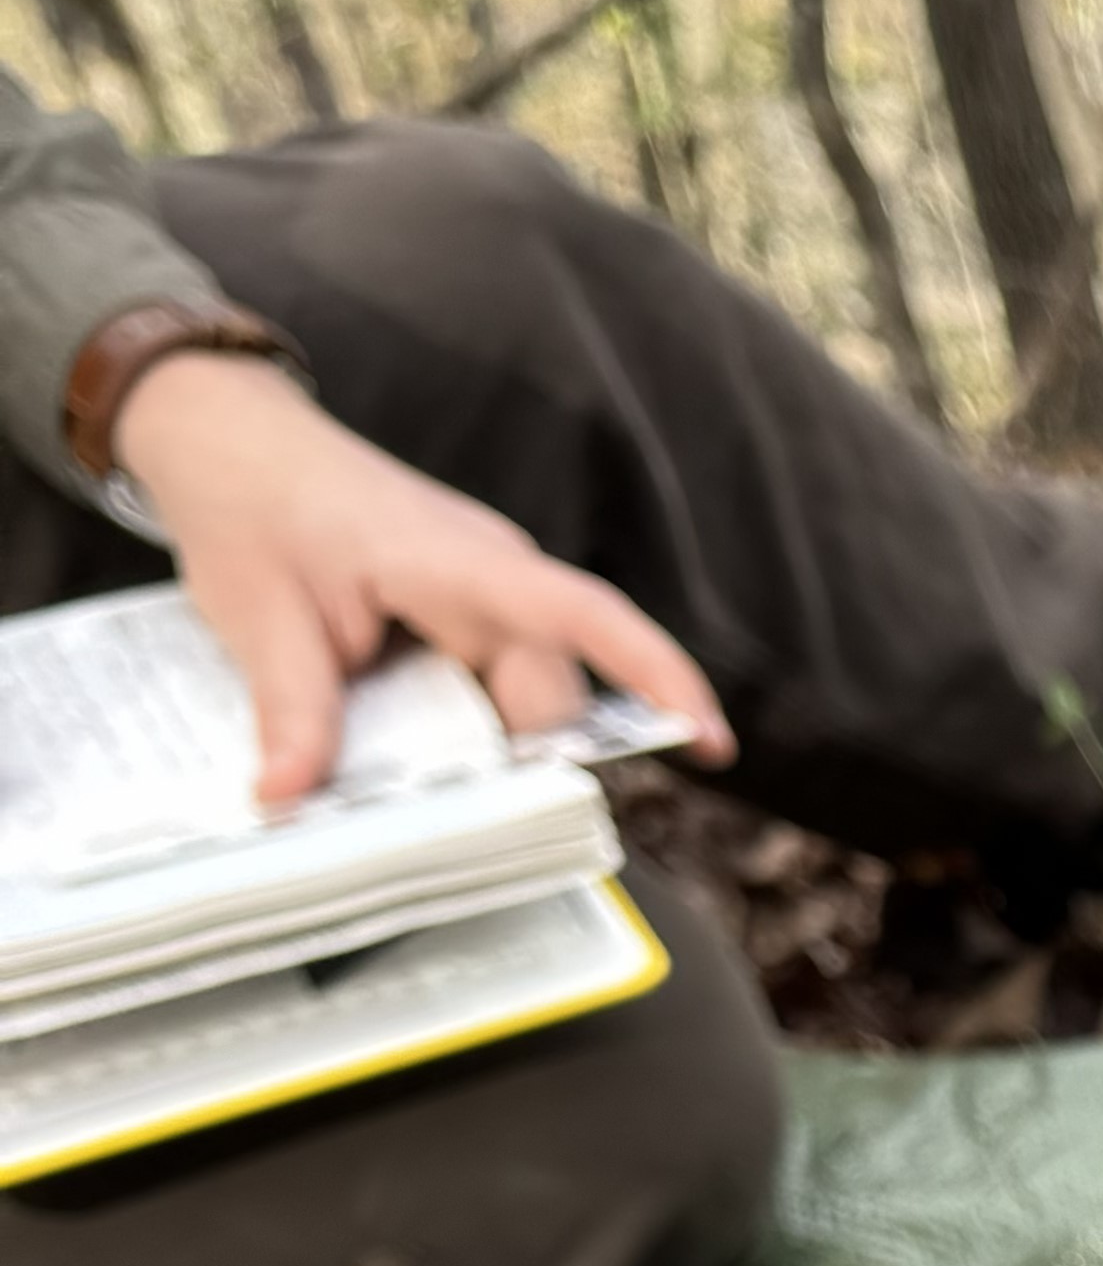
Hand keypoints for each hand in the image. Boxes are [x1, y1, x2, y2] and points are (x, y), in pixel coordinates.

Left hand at [112, 348, 728, 809]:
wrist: (233, 441)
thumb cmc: (254, 506)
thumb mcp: (259, 616)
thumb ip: (293, 711)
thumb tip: (289, 799)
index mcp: (459, 563)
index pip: (584, 615)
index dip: (655, 673)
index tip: (707, 738)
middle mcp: (496, 579)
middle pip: (551, 698)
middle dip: (518, 765)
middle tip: (447, 825)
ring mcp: (487, 598)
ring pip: (526, 704)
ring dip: (486, 752)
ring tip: (416, 786)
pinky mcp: (468, 618)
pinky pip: (494, 691)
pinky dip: (466, 732)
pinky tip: (414, 751)